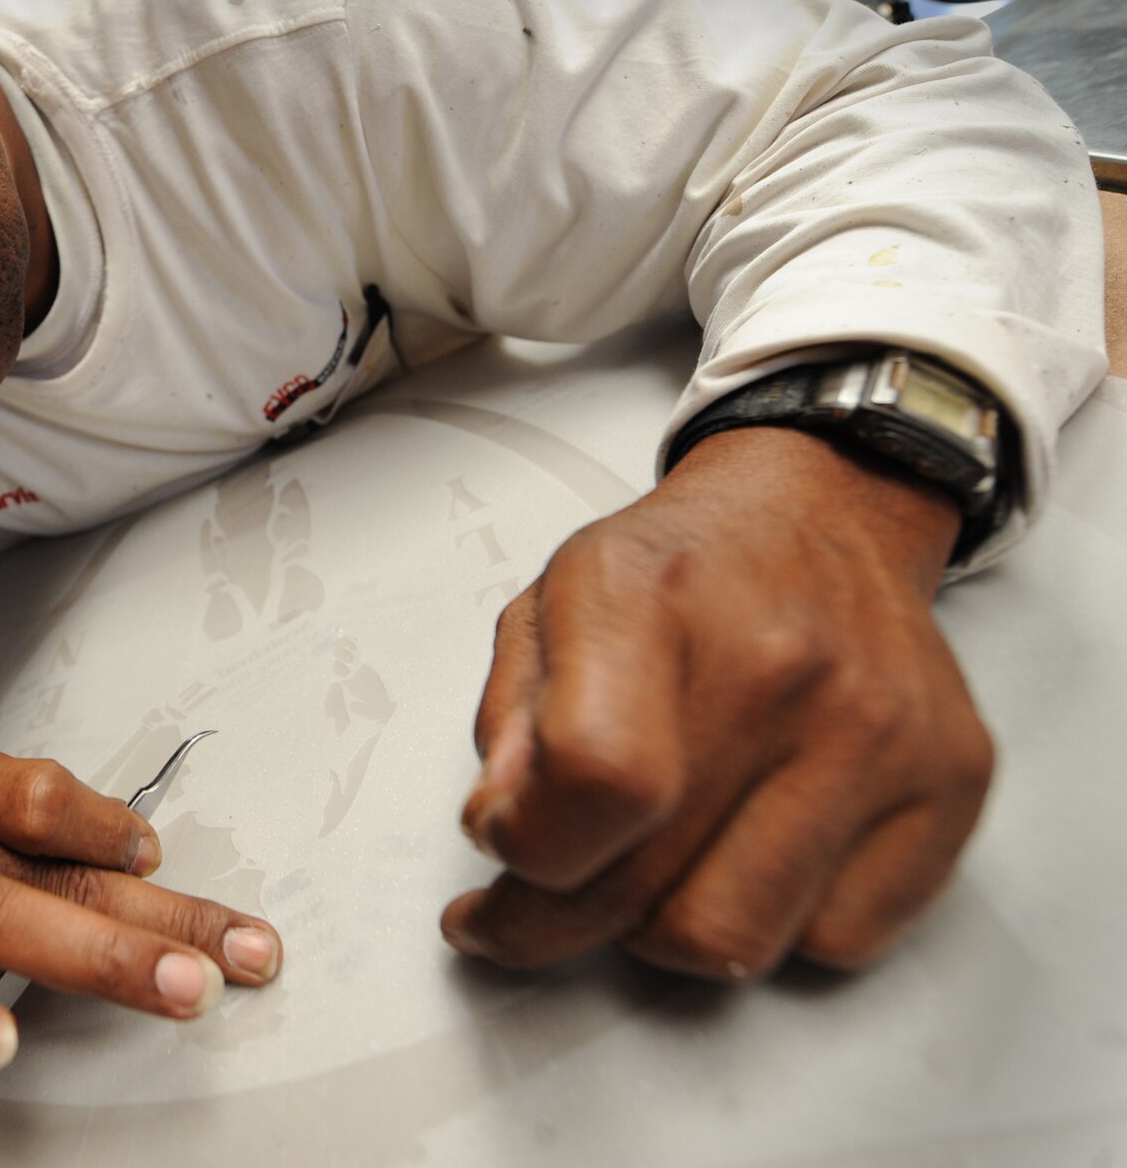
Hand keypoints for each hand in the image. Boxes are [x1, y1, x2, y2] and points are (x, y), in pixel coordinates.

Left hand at [442, 425, 993, 979]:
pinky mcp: (950, 784)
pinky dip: (771, 927)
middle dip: (556, 922)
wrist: (825, 510)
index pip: (595, 775)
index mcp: (649, 597)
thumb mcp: (549, 605)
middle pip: (645, 887)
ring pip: (733, 941)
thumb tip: (507, 827)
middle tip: (531, 906)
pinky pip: (834, 942)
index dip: (527, 846)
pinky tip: (739, 860)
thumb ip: (508, 722)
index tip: (503, 847)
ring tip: (646, 871)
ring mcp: (877, 730)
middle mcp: (778, 664)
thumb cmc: (680, 571)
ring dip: (661, 934)